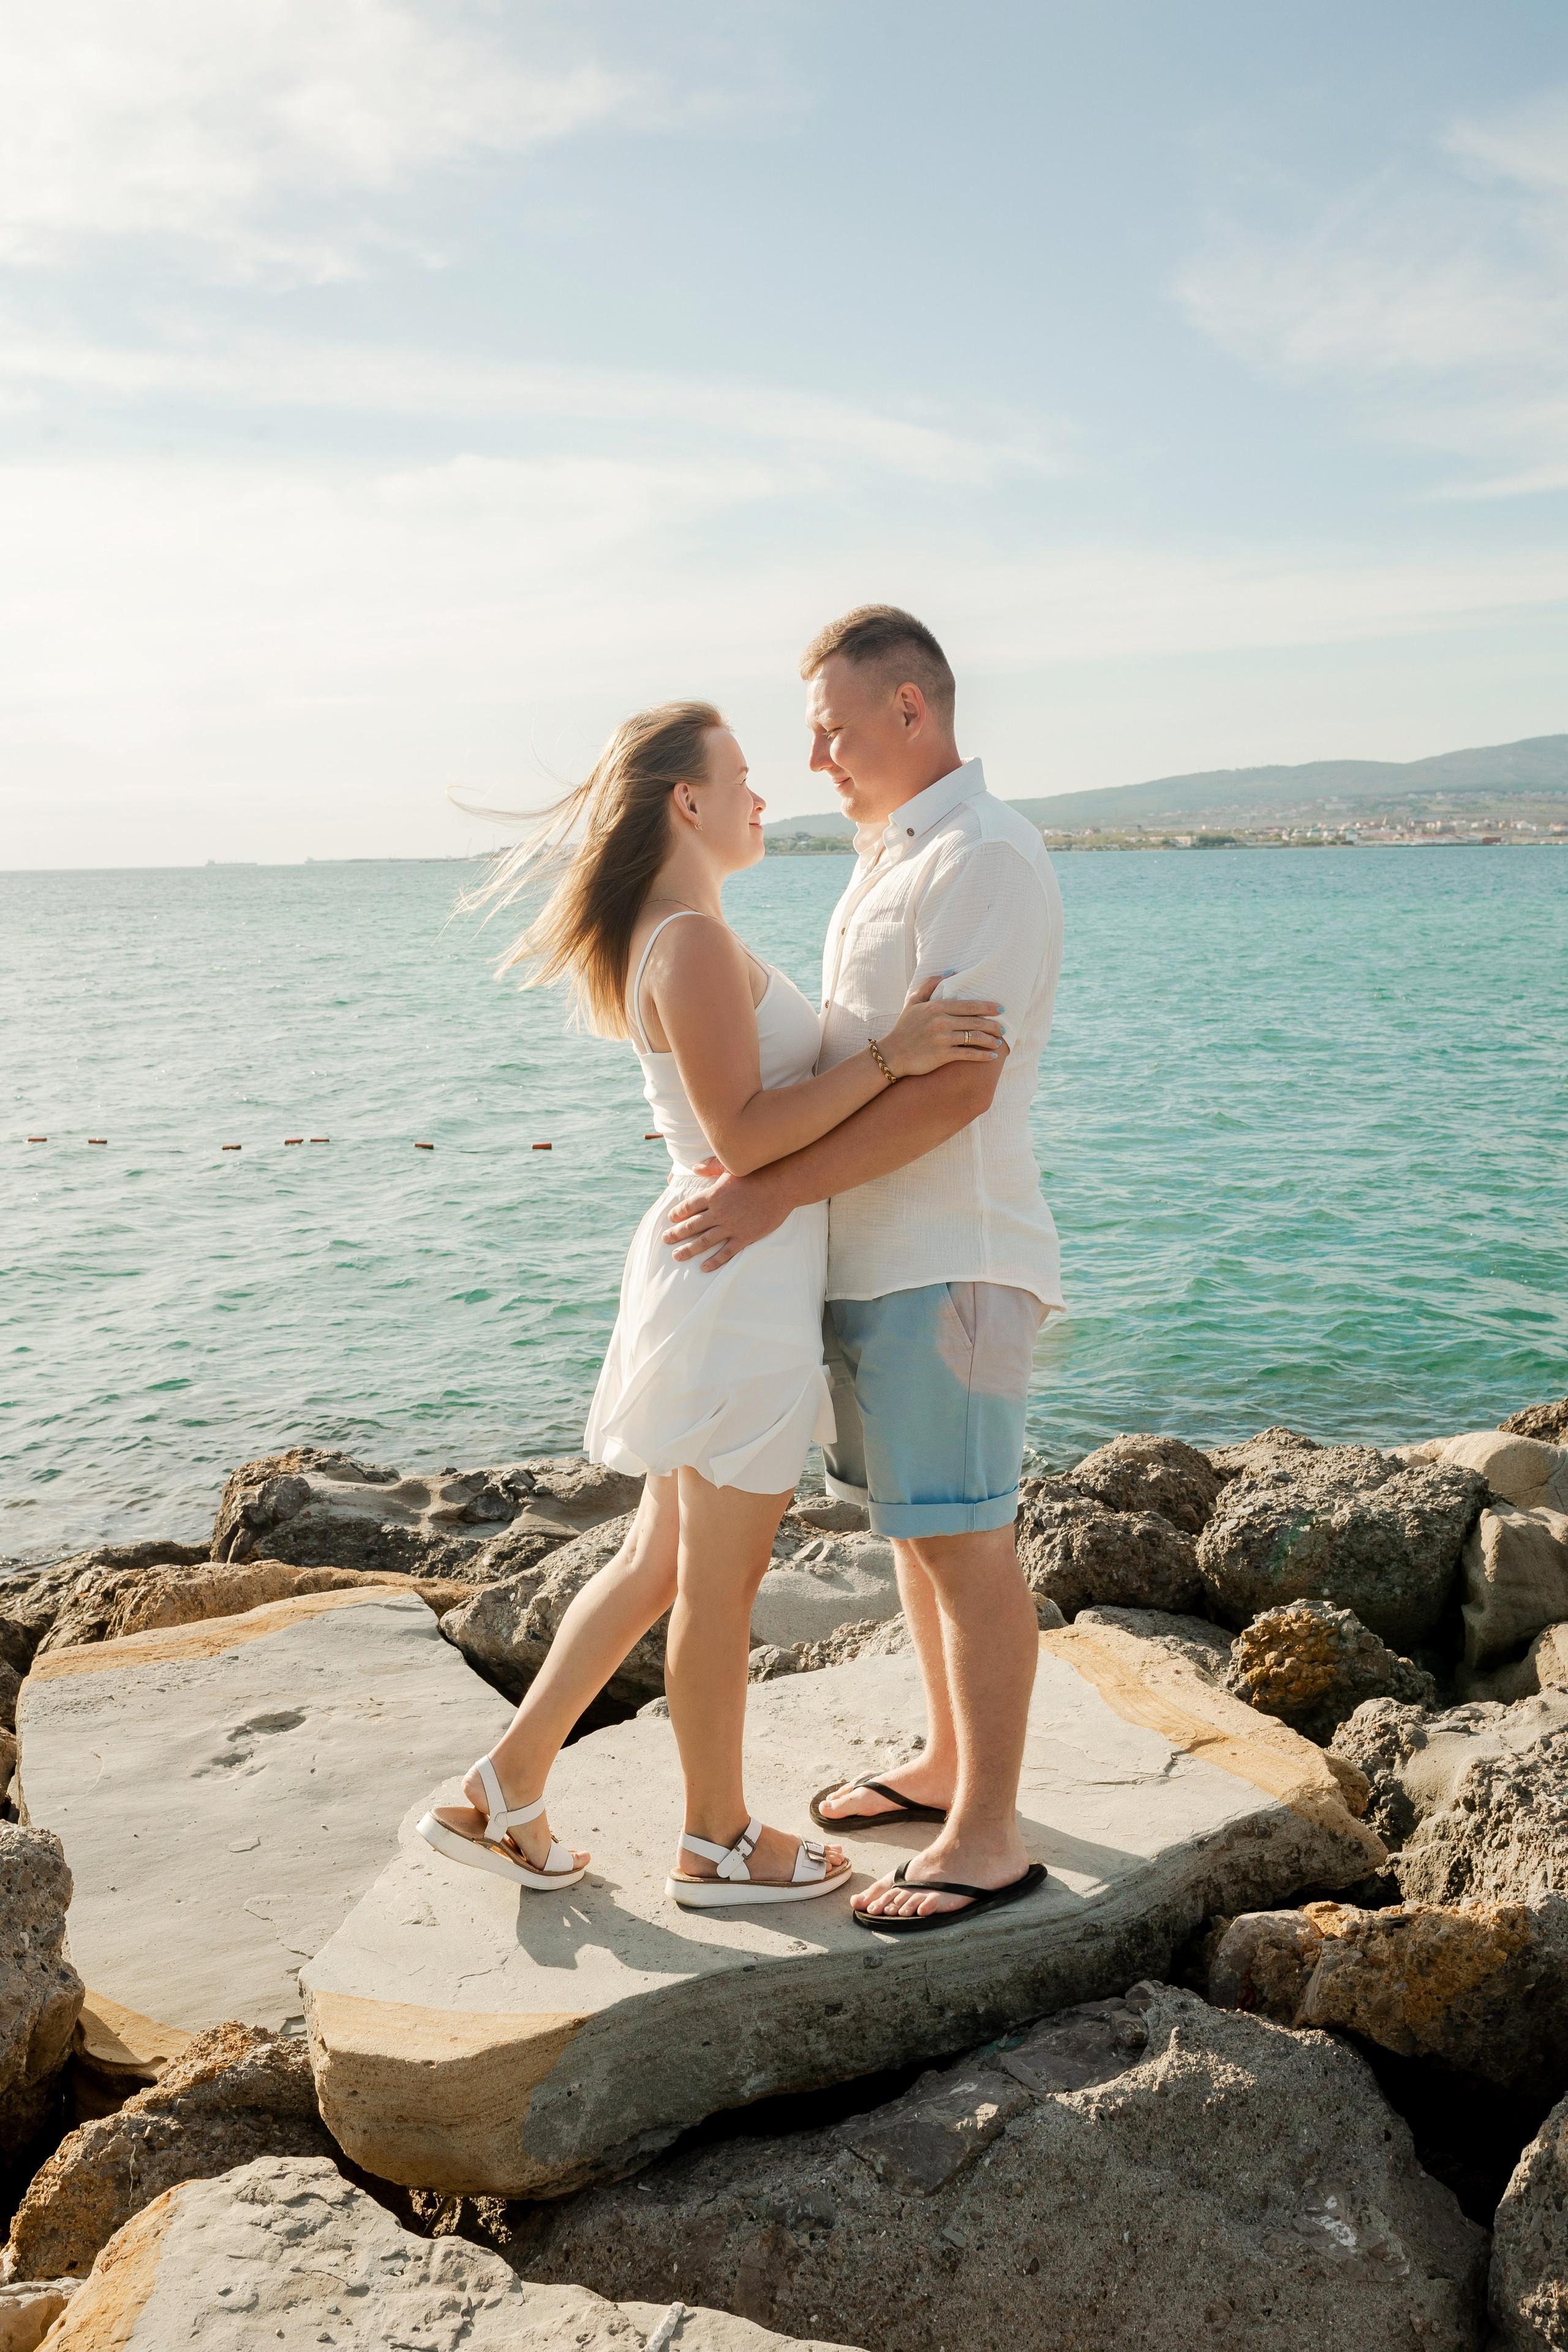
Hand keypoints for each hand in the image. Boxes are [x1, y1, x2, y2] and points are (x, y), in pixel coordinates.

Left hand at [662, 1161, 789, 1269]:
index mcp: (713, 1194)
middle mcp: (718, 1212)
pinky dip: (714, 1261)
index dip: (677, 1213)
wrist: (781, 1186)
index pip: (688, 1206)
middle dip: (676, 1234)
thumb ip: (710, 1166)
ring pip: (704, 1241)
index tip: (670, 1219)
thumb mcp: (730, 1166)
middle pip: (691, 1226)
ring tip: (677, 1256)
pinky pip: (726, 1252)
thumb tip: (694, 1167)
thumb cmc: (757, 1173)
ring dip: (689, 1250)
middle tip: (665, 1239)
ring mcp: (731, 1226)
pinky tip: (703, 1267)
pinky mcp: (744, 1237)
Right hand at [878, 973, 1002, 1076]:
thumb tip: (952, 972)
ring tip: (998, 1042)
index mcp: (936, 1007)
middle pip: (976, 1021)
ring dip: (991, 1040)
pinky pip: (968, 1054)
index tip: (1001, 1009)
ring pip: (975, 1037)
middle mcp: (941, 1022)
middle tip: (1003, 1028)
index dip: (988, 1007)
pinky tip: (991, 1056)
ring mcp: (942, 1039)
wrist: (893, 1054)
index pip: (969, 1005)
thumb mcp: (914, 1002)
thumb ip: (931, 984)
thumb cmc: (904, 1027)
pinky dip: (983, 1056)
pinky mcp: (942, 1056)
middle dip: (993, 1025)